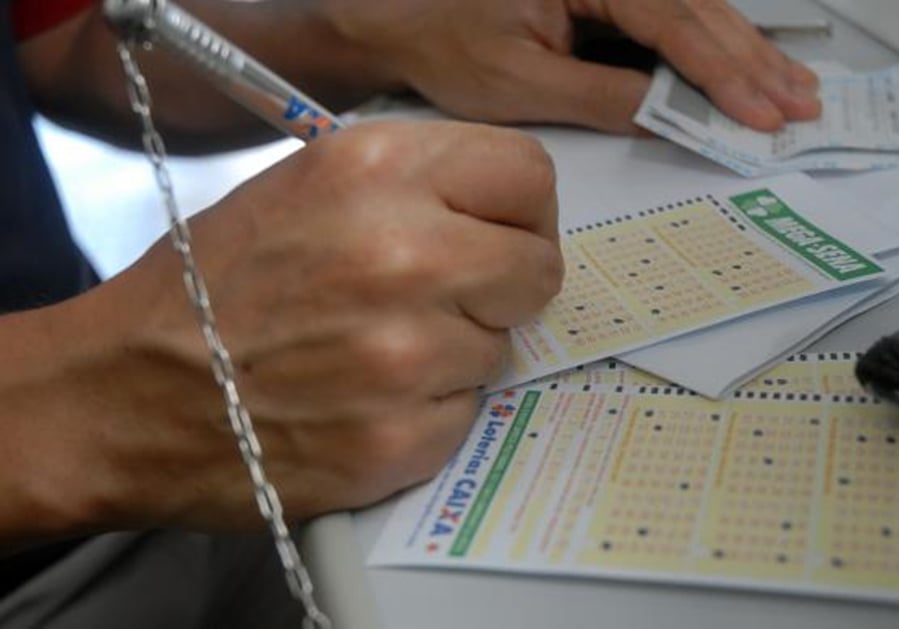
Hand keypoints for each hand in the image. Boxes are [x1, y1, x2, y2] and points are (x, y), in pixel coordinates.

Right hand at [13, 121, 561, 533]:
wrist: (122, 393)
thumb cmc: (208, 288)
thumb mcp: (305, 188)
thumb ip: (412, 186)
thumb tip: (498, 216)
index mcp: (373, 171)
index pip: (528, 177)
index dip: (521, 213)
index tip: (499, 236)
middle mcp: (401, 254)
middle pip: (537, 269)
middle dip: (501, 288)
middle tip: (443, 301)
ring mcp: (406, 355)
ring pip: (501, 349)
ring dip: (454, 354)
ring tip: (371, 354)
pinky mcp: (400, 439)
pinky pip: (465, 415)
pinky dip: (426, 413)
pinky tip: (362, 404)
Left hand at [322, 0, 820, 132]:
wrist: (398, 19)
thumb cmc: (442, 41)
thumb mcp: (521, 82)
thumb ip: (603, 97)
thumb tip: (670, 117)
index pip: (673, 18)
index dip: (723, 70)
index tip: (762, 110)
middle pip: (698, 5)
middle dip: (750, 59)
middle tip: (798, 102)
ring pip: (692, 8)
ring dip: (740, 52)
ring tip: (787, 89)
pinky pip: (668, 15)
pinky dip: (705, 47)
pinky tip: (738, 70)